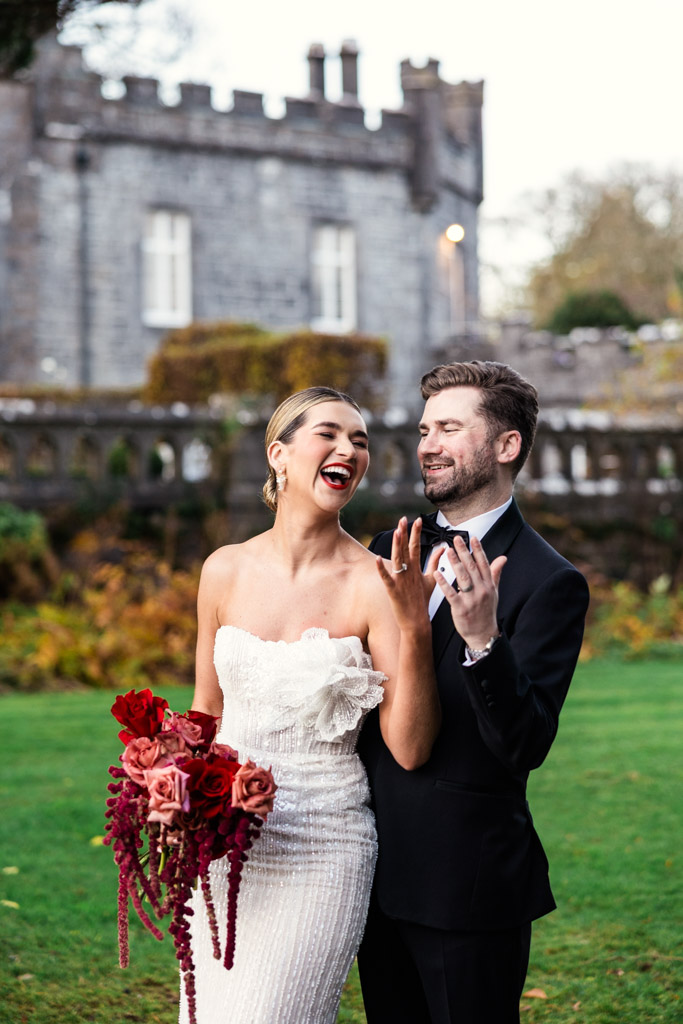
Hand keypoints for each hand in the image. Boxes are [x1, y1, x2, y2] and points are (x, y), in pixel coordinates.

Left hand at [376, 517, 438, 632]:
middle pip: (407, 549)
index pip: (417, 546)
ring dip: (397, 545)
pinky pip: (386, 577)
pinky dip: (382, 568)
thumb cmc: (422, 602)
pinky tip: (378, 558)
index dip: (416, 532)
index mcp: (417, 569)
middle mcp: (409, 572)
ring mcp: (401, 581)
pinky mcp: (393, 590)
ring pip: (398, 559)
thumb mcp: (431, 580)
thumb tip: (441, 549)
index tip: (417, 520)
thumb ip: (435, 563)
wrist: (417, 622)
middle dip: (405, 533)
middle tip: (404, 519)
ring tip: (397, 531)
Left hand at [434, 535, 506, 648]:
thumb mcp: (494, 592)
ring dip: (455, 563)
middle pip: (472, 568)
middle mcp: (481, 591)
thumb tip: (503, 558)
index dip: (478, 550)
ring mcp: (471, 600)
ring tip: (448, 551)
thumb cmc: (487, 612)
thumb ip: (495, 573)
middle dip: (464, 552)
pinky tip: (437, 573)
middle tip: (456, 539)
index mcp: (489, 585)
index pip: (484, 564)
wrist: (483, 634)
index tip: (472, 538)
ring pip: (463, 578)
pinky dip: (444, 583)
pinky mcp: (460, 609)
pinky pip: (451, 594)